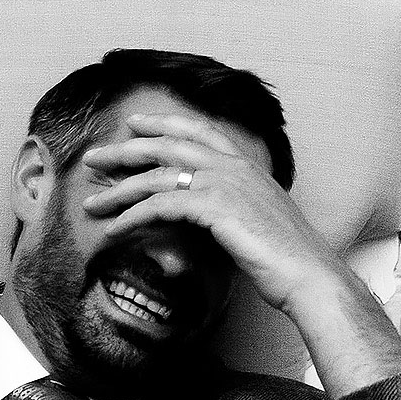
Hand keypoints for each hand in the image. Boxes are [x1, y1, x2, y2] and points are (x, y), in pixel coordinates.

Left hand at [79, 110, 400, 396]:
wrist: (309, 276)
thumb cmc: (285, 258)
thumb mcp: (256, 221)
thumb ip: (229, 208)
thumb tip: (203, 214)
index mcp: (246, 166)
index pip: (199, 131)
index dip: (164, 124)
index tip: (134, 123)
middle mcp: (234, 167)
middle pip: (167, 147)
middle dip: (125, 150)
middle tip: (93, 157)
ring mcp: (225, 184)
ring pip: (157, 176)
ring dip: (118, 191)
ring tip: (91, 205)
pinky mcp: (215, 208)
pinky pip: (160, 205)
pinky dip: (132, 218)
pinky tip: (113, 231)